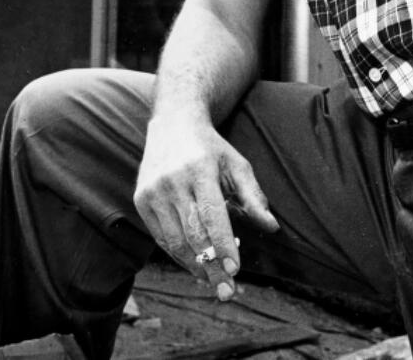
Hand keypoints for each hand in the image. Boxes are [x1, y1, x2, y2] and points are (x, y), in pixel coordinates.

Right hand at [133, 114, 278, 300]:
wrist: (172, 123)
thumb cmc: (211, 148)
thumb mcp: (237, 164)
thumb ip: (253, 196)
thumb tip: (272, 227)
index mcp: (199, 169)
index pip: (212, 215)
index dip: (223, 244)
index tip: (235, 269)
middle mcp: (172, 180)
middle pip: (193, 233)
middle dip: (211, 266)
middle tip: (227, 290)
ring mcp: (153, 190)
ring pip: (175, 240)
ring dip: (194, 266)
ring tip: (213, 281)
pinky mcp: (140, 199)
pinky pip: (160, 237)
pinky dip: (178, 255)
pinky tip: (194, 265)